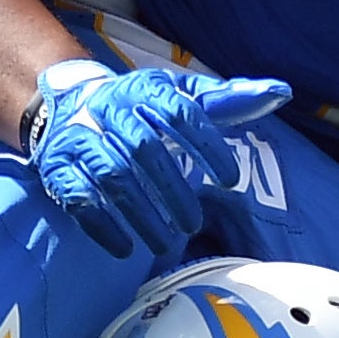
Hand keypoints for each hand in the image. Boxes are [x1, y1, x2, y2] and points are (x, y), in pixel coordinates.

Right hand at [21, 61, 291, 257]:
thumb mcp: (182, 94)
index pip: (182, 114)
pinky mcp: (57, 167)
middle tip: (195, 223)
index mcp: (146, 89)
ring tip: (167, 242)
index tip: (231, 180)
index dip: (208, 147)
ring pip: (111, 178)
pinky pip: (77, 198)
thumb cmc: (140, 104)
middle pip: (144, 150)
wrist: (67, 103)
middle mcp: (110, 110)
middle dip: (172, 190)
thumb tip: (281, 92)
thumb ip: (229, 99)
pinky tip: (125, 249)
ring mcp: (80, 139)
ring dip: (140, 214)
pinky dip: (101, 226)